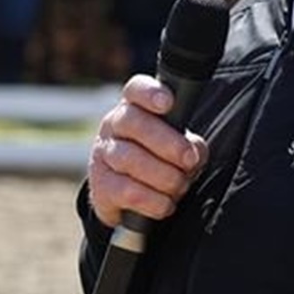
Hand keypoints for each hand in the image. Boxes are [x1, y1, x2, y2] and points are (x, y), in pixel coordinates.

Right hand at [87, 75, 208, 229]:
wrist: (132, 197)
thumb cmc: (162, 160)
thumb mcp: (181, 147)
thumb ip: (192, 145)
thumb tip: (193, 153)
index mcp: (135, 108)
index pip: (136, 89)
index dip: (150, 93)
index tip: (168, 103)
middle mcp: (113, 126)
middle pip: (133, 122)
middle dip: (167, 143)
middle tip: (188, 160)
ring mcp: (103, 155)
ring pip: (130, 159)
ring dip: (164, 177)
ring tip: (179, 186)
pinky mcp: (100, 186)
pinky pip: (127, 191)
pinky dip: (153, 201)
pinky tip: (166, 204)